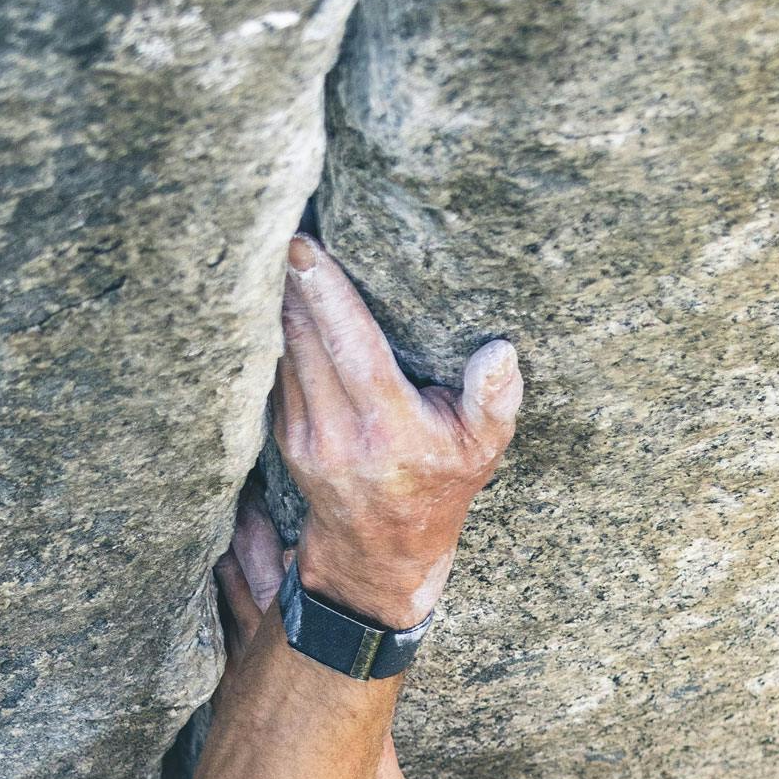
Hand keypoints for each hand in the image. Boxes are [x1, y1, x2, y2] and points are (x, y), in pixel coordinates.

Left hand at [273, 234, 519, 628]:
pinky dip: (280, 333)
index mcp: (390, 430)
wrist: (383, 552)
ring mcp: (306, 439)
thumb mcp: (483, 448)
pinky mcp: (287, 438)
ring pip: (284, 354)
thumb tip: (500, 353)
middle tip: (287, 226)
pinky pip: (278, 372)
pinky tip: (283, 299)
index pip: (351, 348)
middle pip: (306, 339)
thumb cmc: (441, 487)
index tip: (303, 247)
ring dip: (282, 302)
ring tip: (283, 253)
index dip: (326, 294)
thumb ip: (494, 399)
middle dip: (293, 282)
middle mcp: (340, 435)